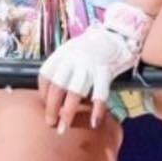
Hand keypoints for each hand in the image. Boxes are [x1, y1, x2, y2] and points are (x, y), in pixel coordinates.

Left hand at [38, 11, 145, 132]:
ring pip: (75, 92)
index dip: (43, 92)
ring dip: (68, 112)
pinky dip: (97, 108)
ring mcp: (89, 64)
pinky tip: (95, 120)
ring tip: (64, 128)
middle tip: (50, 123)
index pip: (46, 75)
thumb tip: (55, 89)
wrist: (119, 33)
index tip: (45, 104)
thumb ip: (64, 66)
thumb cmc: (95, 45)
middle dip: (51, 107)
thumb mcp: (74, 50)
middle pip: (57, 86)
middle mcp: (73, 58)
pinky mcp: (105, 69)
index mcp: (63, 53)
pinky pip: (100, 92)